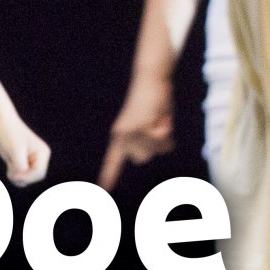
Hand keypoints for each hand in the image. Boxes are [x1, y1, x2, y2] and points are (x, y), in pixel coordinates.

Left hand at [0, 116, 51, 186]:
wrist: (1, 125)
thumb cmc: (10, 134)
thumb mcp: (15, 151)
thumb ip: (20, 167)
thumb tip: (22, 180)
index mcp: (43, 153)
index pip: (39, 173)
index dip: (26, 177)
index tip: (13, 174)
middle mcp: (39, 158)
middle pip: (34, 177)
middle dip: (22, 177)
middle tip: (10, 170)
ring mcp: (30, 160)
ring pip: (27, 179)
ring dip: (16, 177)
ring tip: (9, 167)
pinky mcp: (22, 162)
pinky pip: (21, 176)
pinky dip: (13, 176)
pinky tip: (8, 167)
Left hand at [99, 74, 174, 188]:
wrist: (151, 79)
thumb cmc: (154, 100)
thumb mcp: (152, 124)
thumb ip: (154, 139)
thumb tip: (163, 149)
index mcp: (120, 135)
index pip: (113, 160)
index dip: (110, 176)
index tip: (104, 190)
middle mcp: (121, 135)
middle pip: (142, 159)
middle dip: (154, 147)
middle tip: (159, 128)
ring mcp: (129, 131)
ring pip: (151, 151)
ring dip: (161, 139)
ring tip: (160, 120)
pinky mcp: (140, 126)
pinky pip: (158, 140)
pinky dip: (165, 131)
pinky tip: (162, 117)